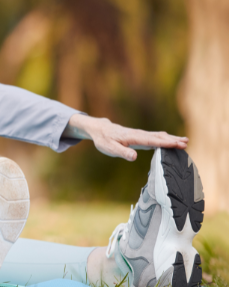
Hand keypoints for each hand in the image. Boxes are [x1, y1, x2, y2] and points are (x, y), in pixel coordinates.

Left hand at [63, 114, 187, 160]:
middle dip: (172, 140)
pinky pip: (154, 137)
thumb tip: (134, 157)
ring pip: (158, 136)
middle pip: (158, 137)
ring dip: (171, 138)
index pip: (152, 141)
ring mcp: (140, 134)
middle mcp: (139, 134)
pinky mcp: (139, 136)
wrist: (99, 130)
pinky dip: (165, 138)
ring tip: (185, 141)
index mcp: (133, 137)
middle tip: (186, 143)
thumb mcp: (110, 148)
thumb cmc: (104, 140)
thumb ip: (122, 152)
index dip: (165, 143)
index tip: (178, 145)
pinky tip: (171, 141)